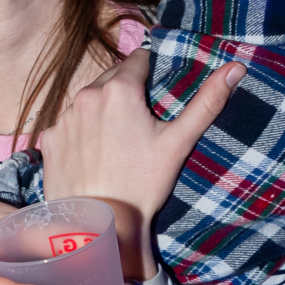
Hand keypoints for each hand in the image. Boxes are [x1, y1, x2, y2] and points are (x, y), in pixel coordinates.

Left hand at [39, 49, 244, 275]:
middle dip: (128, 92)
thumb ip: (207, 102)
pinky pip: (69, 125)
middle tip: (143, 122)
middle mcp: (85, 96)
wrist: (98, 225)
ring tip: (119, 141)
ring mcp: (63, 118)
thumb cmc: (140, 184)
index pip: (139, 59)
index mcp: (118, 89)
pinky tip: (94, 155)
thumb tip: (236, 68)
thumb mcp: (178, 142)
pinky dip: (81, 132)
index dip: (153, 73)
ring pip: (89, 101)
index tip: (160, 93)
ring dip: (102, 110)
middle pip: (112, 78)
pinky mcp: (49, 140)